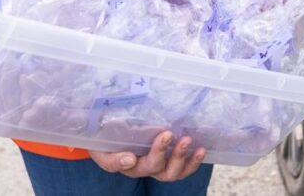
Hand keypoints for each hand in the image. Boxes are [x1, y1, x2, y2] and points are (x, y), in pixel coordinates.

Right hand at [89, 131, 206, 181]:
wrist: (120, 131)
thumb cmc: (109, 136)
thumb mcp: (102, 141)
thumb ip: (110, 151)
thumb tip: (130, 159)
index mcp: (122, 162)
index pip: (122, 165)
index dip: (124, 162)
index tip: (130, 156)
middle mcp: (143, 167)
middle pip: (153, 168)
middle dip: (161, 152)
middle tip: (167, 134)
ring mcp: (160, 165)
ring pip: (172, 172)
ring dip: (181, 158)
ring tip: (187, 141)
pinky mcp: (172, 160)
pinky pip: (184, 168)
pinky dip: (193, 161)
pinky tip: (201, 149)